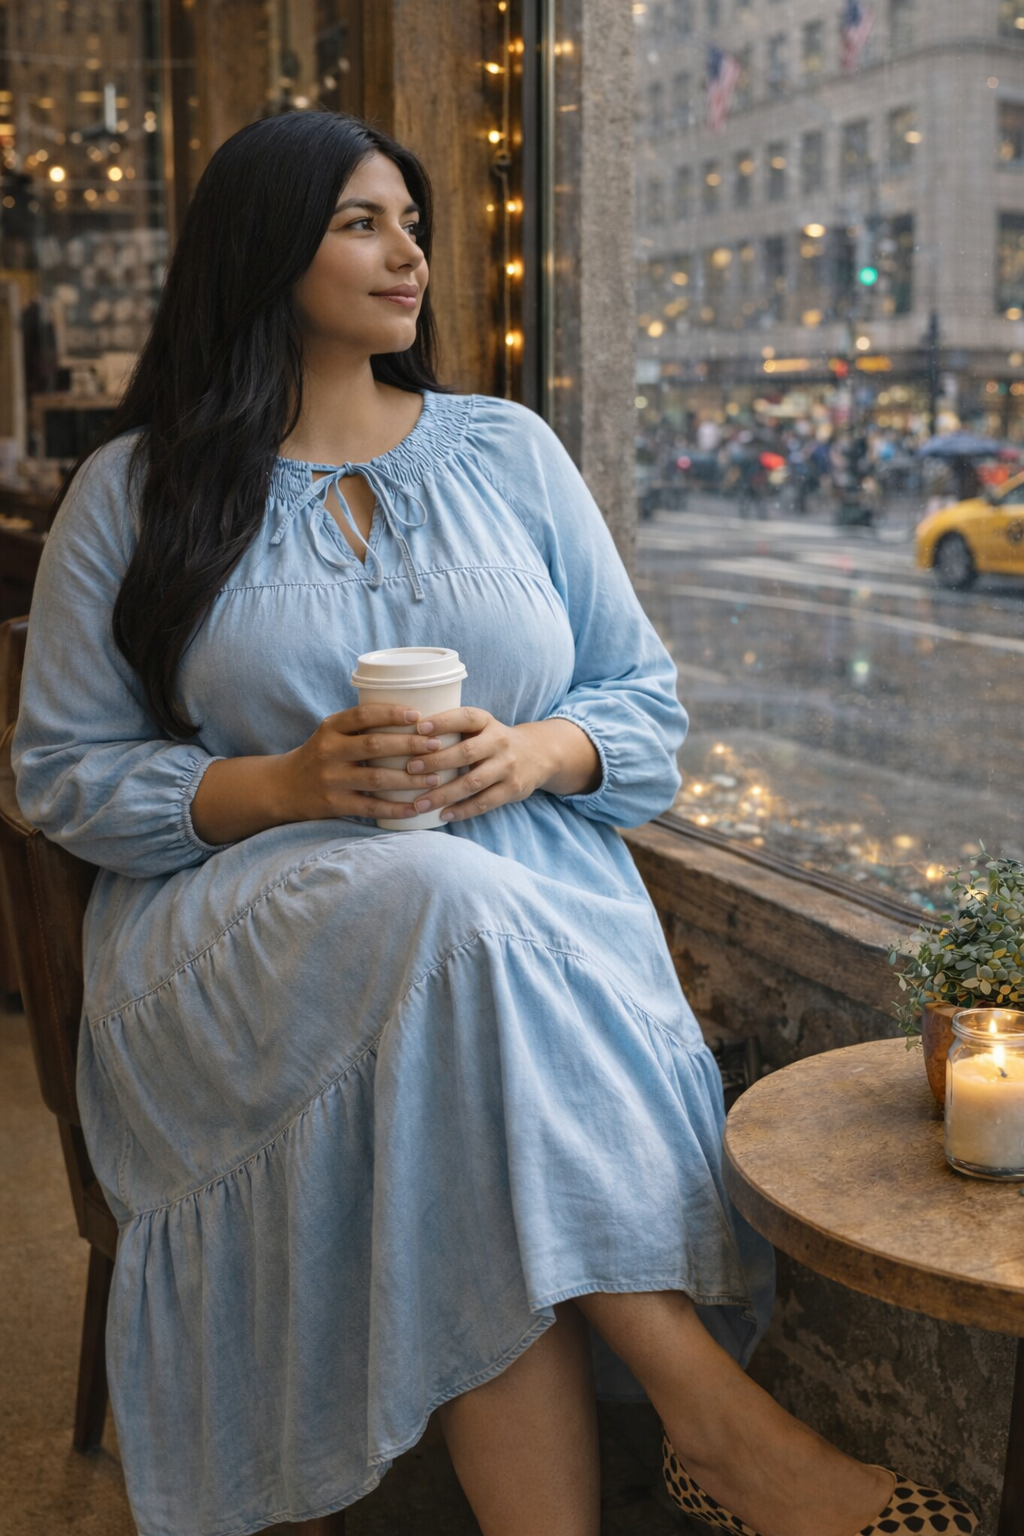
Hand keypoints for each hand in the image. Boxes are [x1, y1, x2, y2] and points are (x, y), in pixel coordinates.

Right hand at [276, 703, 447, 822]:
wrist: (283, 788)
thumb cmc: (320, 756)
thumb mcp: (331, 734)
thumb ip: (360, 727)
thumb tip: (413, 719)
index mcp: (330, 728)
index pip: (362, 715)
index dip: (391, 714)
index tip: (418, 715)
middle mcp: (329, 751)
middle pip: (375, 745)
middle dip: (409, 745)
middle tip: (436, 746)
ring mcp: (331, 779)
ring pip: (377, 779)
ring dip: (409, 779)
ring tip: (435, 778)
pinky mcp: (334, 804)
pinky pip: (371, 808)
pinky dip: (395, 809)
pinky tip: (415, 808)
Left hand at [400, 706, 549, 823]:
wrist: (537, 754)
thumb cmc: (492, 741)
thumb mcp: (479, 726)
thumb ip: (453, 729)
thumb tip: (405, 737)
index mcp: (487, 722)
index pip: (464, 717)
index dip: (442, 721)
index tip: (418, 728)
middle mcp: (499, 742)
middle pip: (466, 752)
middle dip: (436, 762)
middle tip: (411, 769)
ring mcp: (507, 767)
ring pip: (473, 782)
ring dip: (444, 794)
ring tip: (420, 803)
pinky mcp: (512, 789)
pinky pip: (484, 802)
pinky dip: (462, 810)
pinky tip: (443, 815)